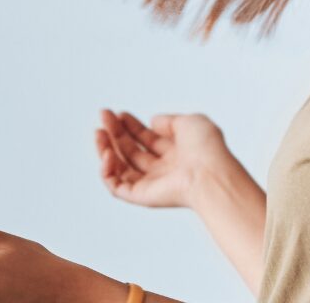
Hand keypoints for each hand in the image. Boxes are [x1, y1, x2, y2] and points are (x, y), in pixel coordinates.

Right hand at [97, 108, 232, 209]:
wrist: (210, 172)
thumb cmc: (208, 148)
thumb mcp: (191, 122)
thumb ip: (170, 120)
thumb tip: (153, 121)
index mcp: (176, 152)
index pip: (147, 138)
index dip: (132, 125)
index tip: (119, 113)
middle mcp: (164, 168)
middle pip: (131, 150)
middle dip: (116, 132)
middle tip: (104, 115)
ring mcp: (152, 183)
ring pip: (120, 168)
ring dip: (106, 149)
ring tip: (99, 132)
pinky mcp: (142, 197)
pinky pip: (116, 187)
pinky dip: (107, 171)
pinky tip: (108, 153)